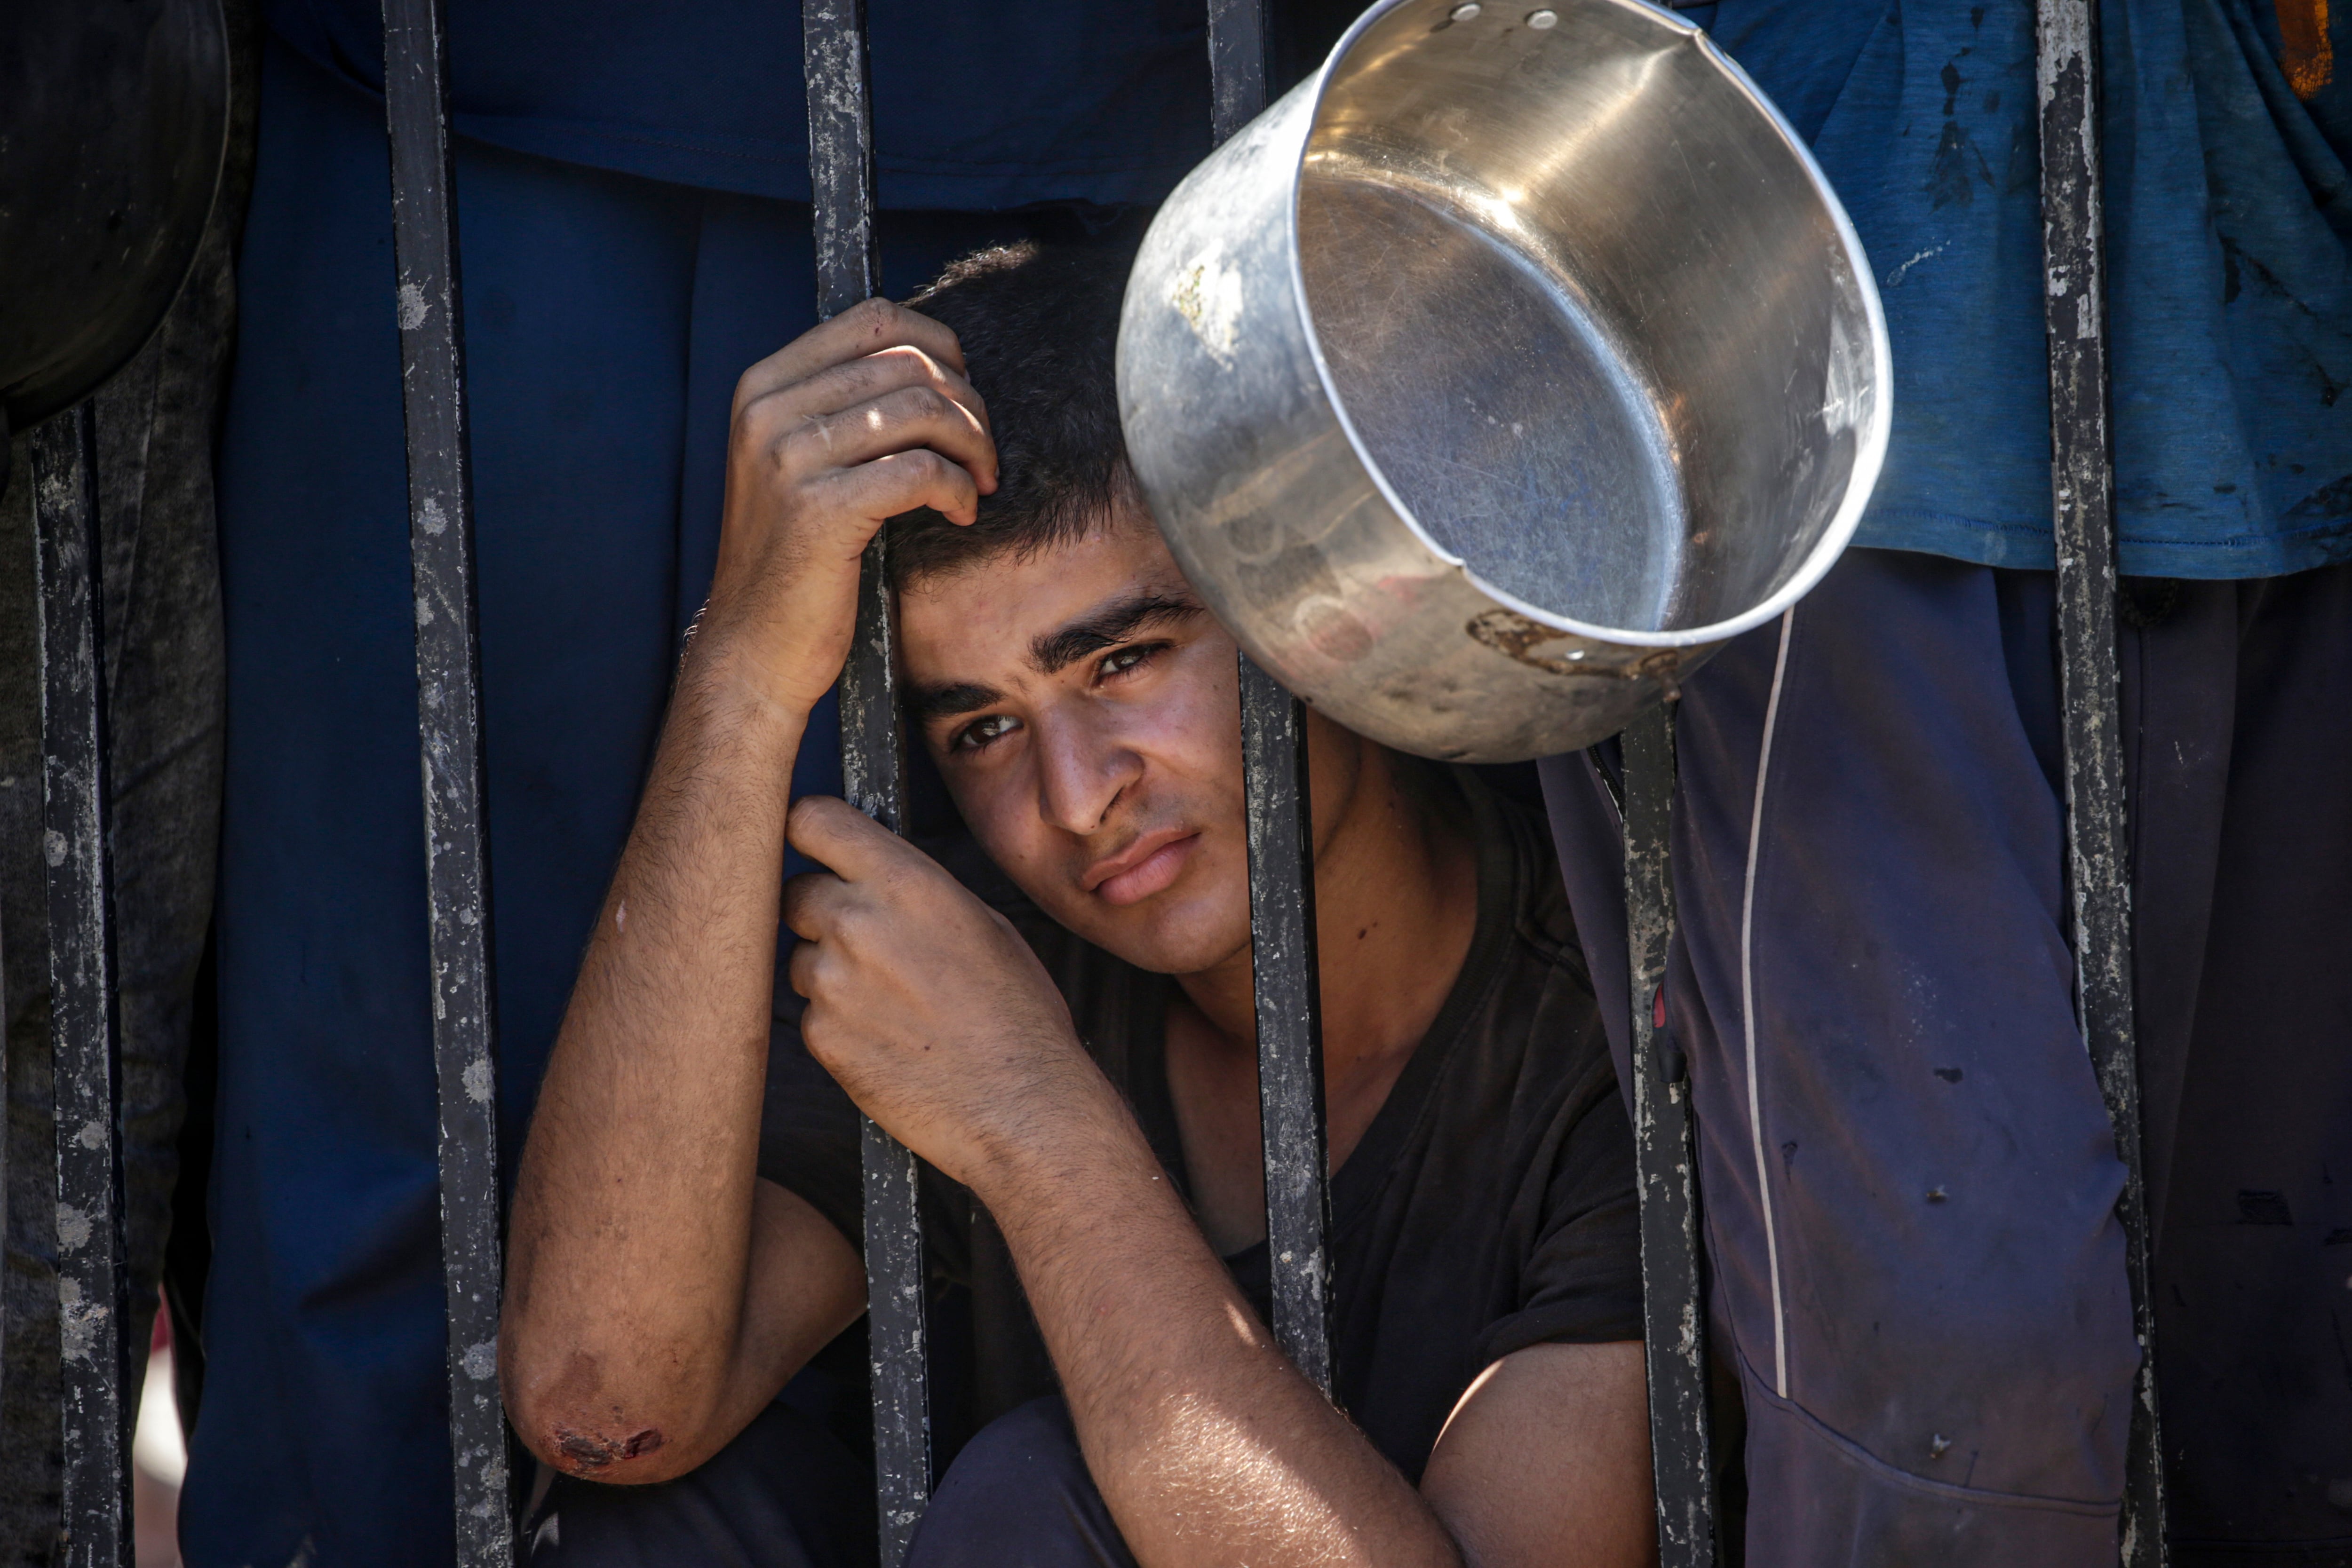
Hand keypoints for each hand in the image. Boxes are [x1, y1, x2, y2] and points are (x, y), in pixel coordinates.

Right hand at [699, 299, 996, 714]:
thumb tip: (933, 363)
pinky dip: (957, 489)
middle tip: (983, 452)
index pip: (872, 318)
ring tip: (979, 481)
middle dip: (968, 404)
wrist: (754, 647)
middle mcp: (769, 411)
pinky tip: (960, 513)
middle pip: (907, 363)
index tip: (963, 393)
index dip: (938, 344)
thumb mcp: (803, 463)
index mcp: (764, 387)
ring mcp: (789, 459)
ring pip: (921, 409)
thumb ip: (845, 406)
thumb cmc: (795, 559)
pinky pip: (921, 471)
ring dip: (972, 445)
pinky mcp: (820, 510)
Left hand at [781, 797, 1120, 1189]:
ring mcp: (832, 983)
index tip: (816, 845)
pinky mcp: (821, 1038)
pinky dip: (838, 1022)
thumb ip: (916, 891)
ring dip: (829, 970)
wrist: (1022, 1108)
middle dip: (822, 909)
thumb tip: (873, 877)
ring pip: (799, 957)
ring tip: (891, 1003)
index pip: (813, 820)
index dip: (811, 831)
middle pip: (796, 891)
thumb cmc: (1019, 1016)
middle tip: (865, 941)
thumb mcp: (985, 924)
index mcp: (906, 883)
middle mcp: (858, 923)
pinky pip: (810, 1013)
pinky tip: (888, 1039)